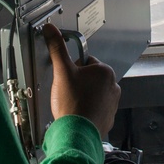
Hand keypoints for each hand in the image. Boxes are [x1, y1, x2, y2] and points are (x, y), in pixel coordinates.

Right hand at [42, 22, 120, 137]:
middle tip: (68, 93)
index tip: (68, 80)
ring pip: (93, 93)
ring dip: (83, 97)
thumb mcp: (62, 71)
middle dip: (78, 84)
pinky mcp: (109, 117)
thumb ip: (57, 48)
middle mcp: (113, 85)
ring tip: (73, 105)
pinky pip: (96, 108)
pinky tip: (78, 114)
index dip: (73, 70)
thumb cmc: (72, 103)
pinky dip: (88, 110)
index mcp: (104, 71)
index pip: (85, 62)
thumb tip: (51, 29)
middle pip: (89, 78)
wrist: (77, 133)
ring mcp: (112, 102)